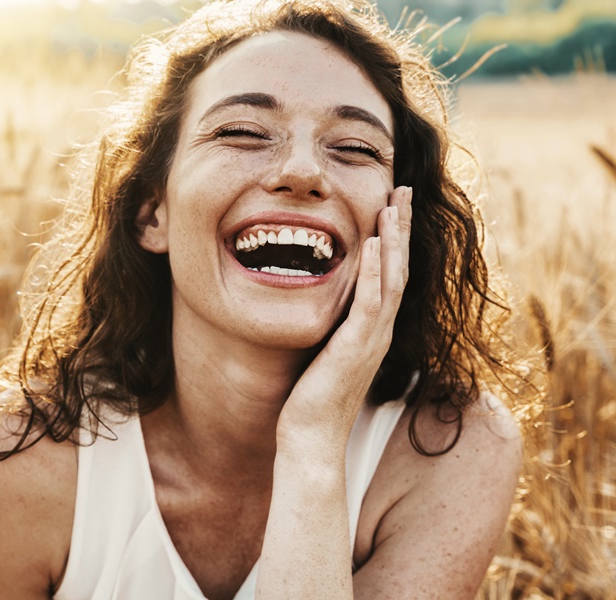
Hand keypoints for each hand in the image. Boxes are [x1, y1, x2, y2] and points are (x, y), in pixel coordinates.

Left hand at [276, 185, 412, 456]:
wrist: (311, 438)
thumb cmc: (313, 399)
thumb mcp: (324, 352)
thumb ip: (331, 326)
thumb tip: (322, 303)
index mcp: (371, 329)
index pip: (388, 274)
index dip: (393, 238)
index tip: (391, 204)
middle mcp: (378, 330)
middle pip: (397, 268)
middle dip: (400, 227)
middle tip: (403, 189)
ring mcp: (370, 339)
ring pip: (389, 279)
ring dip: (392, 239)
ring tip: (393, 203)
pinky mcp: (354, 348)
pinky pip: (368, 303)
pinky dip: (371, 272)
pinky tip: (372, 244)